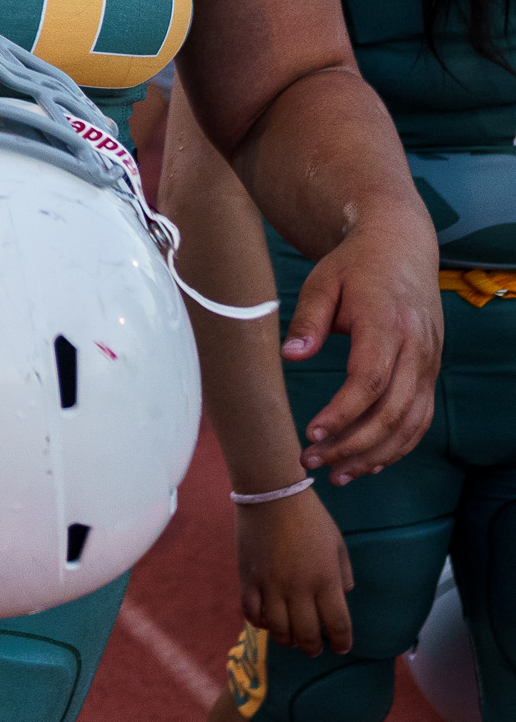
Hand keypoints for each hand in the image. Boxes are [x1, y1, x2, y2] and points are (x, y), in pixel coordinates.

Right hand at [236, 489, 352, 655]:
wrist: (271, 495)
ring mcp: (271, 586)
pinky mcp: (248, 579)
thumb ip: (343, 573)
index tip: (342, 648)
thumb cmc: (310, 516)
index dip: (342, 641)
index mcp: (326, 579)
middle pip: (307, 634)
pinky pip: (252, 613)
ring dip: (286, 640)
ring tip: (290, 639)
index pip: (338, 623)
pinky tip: (266, 622)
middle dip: (313, 648)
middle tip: (314, 649)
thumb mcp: (337, 543)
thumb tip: (343, 594)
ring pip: (278, 629)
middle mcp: (299, 588)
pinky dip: (259, 623)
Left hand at [280, 212, 439, 478]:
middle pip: (393, 410)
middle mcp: (416, 347)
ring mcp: (429, 362)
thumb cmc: (355, 266)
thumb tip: (290, 355)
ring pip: (412, 422)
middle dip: (353, 444)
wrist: (402, 247)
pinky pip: (421, 418)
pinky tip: (369, 463)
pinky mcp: (431, 371)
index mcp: (387, 323)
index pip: (370, 380)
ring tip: (337, 474)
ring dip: (376, 454)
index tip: (312, 433)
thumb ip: (308, 320)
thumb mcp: (322, 281)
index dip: (343, 412)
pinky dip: (398, 445)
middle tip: (312, 462)